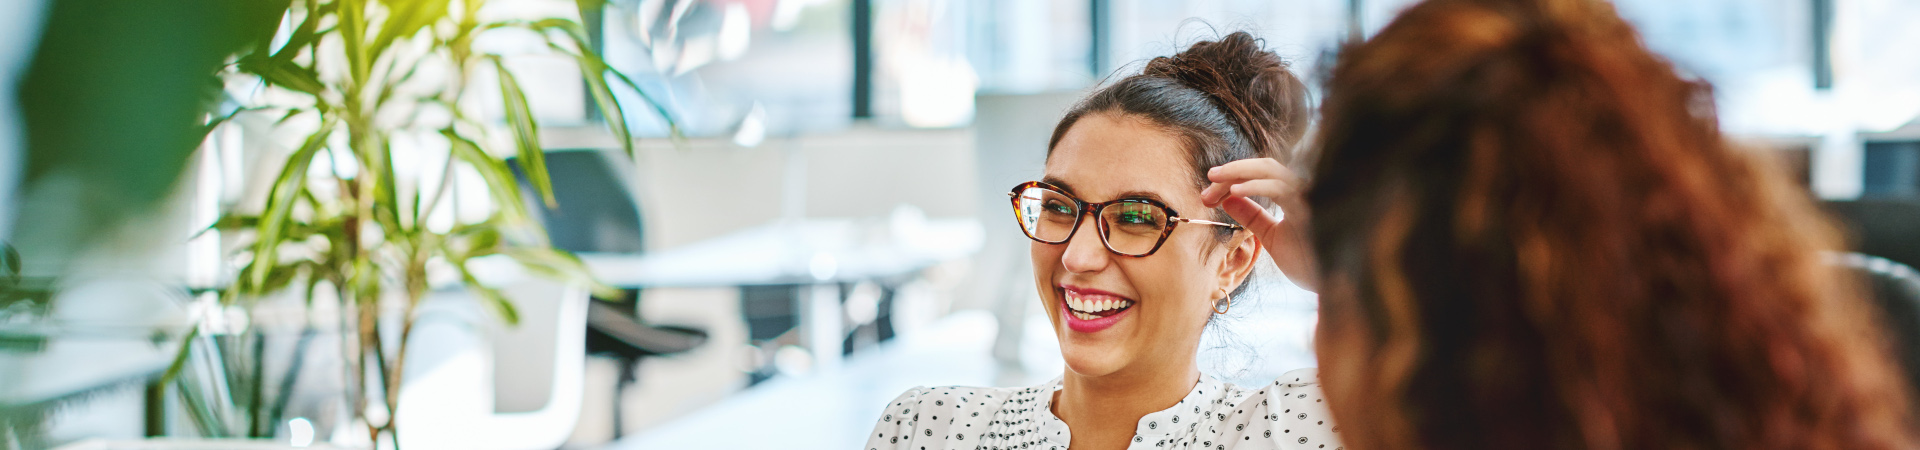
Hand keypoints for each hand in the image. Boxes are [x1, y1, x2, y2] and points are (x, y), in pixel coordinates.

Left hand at [1200, 158, 1317, 291]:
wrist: (1330, 286)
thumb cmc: (1306, 261)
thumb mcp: (1271, 236)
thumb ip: (1252, 216)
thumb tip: (1228, 199)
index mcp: (1295, 195)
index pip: (1262, 175)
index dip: (1234, 178)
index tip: (1208, 193)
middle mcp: (1304, 189)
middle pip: (1265, 166)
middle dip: (1233, 170)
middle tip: (1208, 178)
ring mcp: (1309, 195)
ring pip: (1272, 170)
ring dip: (1239, 173)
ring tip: (1214, 182)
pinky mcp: (1311, 206)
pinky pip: (1281, 188)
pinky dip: (1256, 186)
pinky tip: (1234, 192)